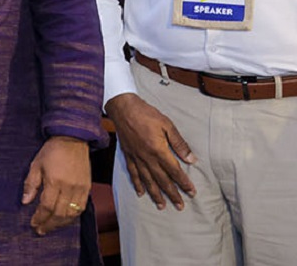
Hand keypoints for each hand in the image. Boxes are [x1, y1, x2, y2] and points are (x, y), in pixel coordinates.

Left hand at [22, 136, 90, 233]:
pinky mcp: (87, 188)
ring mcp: (80, 189)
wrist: (73, 140)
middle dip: (49, 224)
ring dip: (61, 224)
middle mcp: (69, 187)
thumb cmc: (51, 151)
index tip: (33, 223)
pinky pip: (81, 208)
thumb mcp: (35, 164)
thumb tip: (25, 202)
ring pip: (72, 214)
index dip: (40, 217)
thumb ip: (31, 184)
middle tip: (40, 230)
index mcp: (55, 181)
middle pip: (60, 213)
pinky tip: (64, 220)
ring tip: (50, 228)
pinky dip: (72, 217)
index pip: (47, 206)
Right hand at [106, 91, 196, 209]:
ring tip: (162, 205)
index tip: (191, 192)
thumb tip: (191, 159)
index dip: (184, 183)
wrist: (123, 108)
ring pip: (147, 180)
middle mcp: (147, 158)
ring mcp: (136, 158)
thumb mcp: (167, 125)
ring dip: (155, 194)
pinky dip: (137, 184)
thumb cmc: (147, 114)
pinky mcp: (128, 155)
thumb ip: (179, 143)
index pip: (174, 171)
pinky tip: (141, 193)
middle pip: (161, 180)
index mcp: (158, 150)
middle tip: (180, 206)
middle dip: (172, 194)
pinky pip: (133, 173)